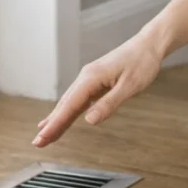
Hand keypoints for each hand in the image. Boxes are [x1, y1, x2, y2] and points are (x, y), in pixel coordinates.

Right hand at [32, 32, 162, 147]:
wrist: (149, 45)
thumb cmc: (142, 63)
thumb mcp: (129, 86)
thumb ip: (109, 103)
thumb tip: (89, 120)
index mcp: (91, 78)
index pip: (69, 105)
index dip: (55, 123)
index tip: (42, 137)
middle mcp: (86, 77)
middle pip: (65, 105)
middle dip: (51, 124)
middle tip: (38, 142)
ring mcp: (90, 78)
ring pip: (70, 102)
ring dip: (57, 118)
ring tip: (45, 134)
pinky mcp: (96, 80)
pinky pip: (78, 99)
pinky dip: (68, 110)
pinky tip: (61, 118)